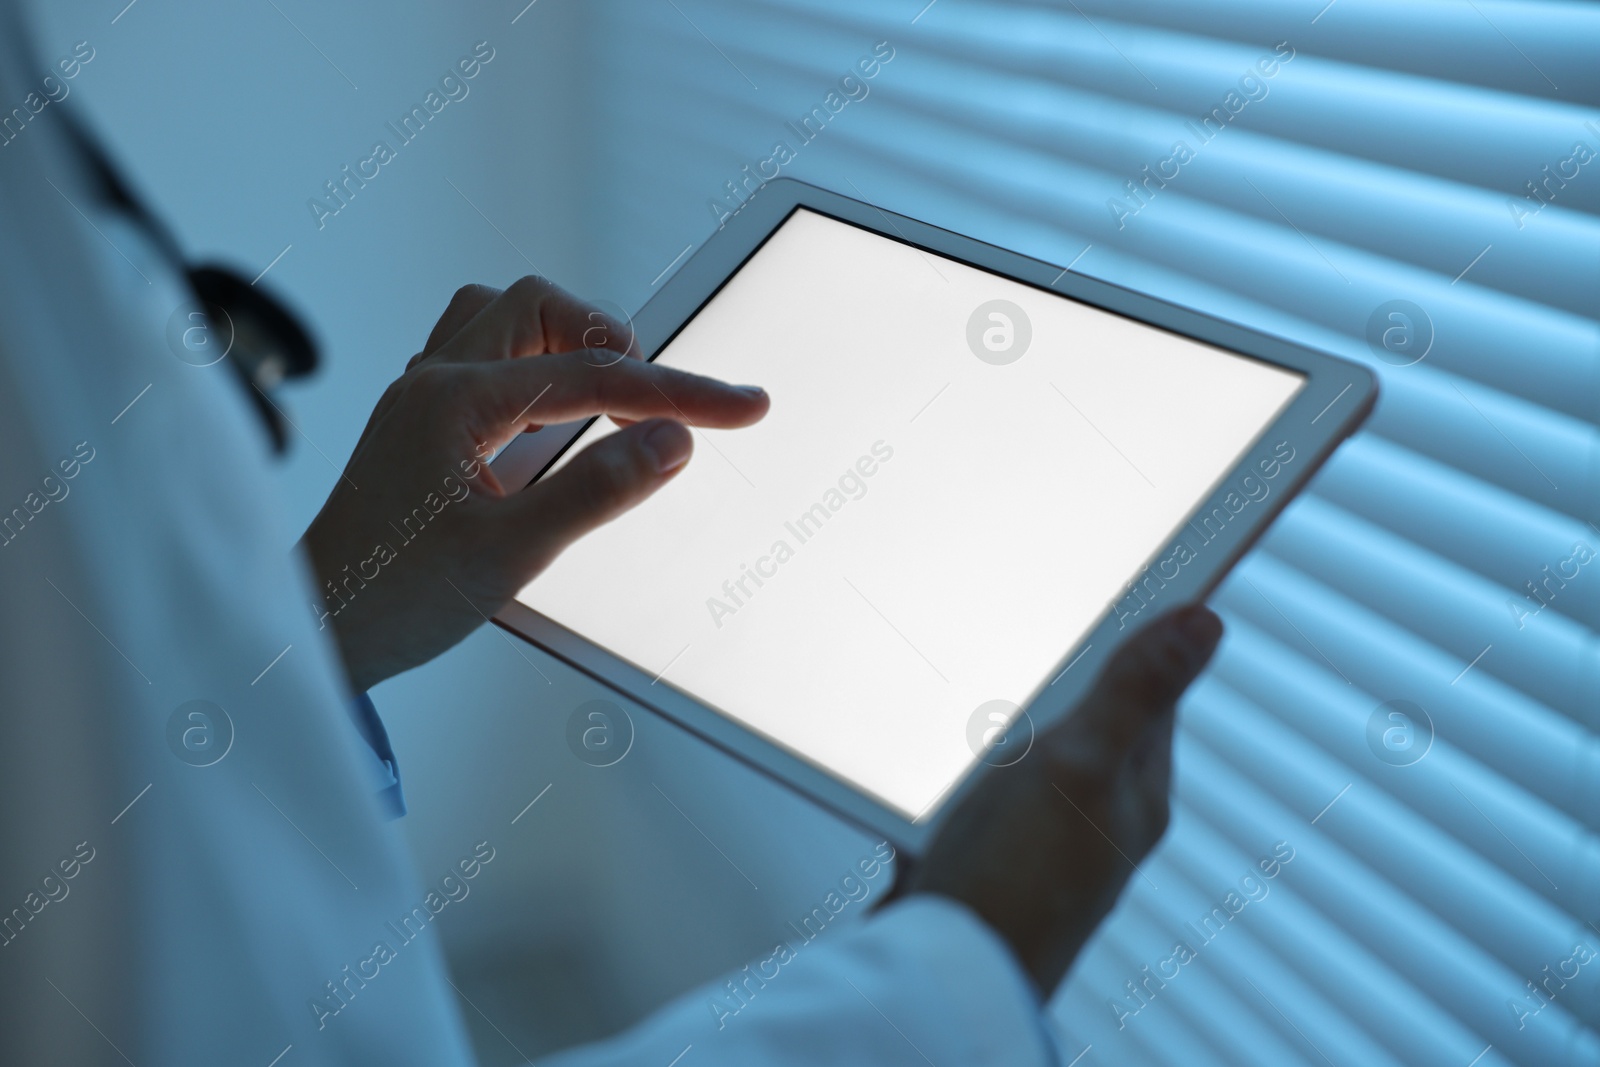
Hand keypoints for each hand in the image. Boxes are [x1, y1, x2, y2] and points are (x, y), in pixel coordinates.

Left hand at [300, 277, 769, 691]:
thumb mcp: (511, 554)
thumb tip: (671, 441)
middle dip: (613, 344)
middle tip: (656, 405)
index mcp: (454, 401)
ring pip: (508, 320)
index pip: (594, 375)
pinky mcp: (423, 421)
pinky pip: (485, 356)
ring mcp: (423, 396)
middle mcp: (434, 381)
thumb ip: (597, 490)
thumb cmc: (395, 597)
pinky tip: (552, 418)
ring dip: (568, 346)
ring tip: (609, 401)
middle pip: (542, 309)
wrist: (321, 629)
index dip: (680, 391)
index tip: (743, 406)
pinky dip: (535, 369)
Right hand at [894, 605, 1222, 996]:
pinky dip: (970, 761)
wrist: (942, 971)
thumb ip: (1137, 694)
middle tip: (1042, 614)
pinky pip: (986, 786)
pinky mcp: (987, 851)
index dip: (1143, 631)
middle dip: (1067, 669)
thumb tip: (1206, 624)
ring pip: (1035, 748)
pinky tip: (943, 756)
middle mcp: (1097, 814)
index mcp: (1137, 789)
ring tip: (986, 676)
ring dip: (1011, 712)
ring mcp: (1041, 835)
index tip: (1130, 574)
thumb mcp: (1082, 766)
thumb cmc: (1017, 884)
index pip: (1155, 689)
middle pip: (1092, 714)